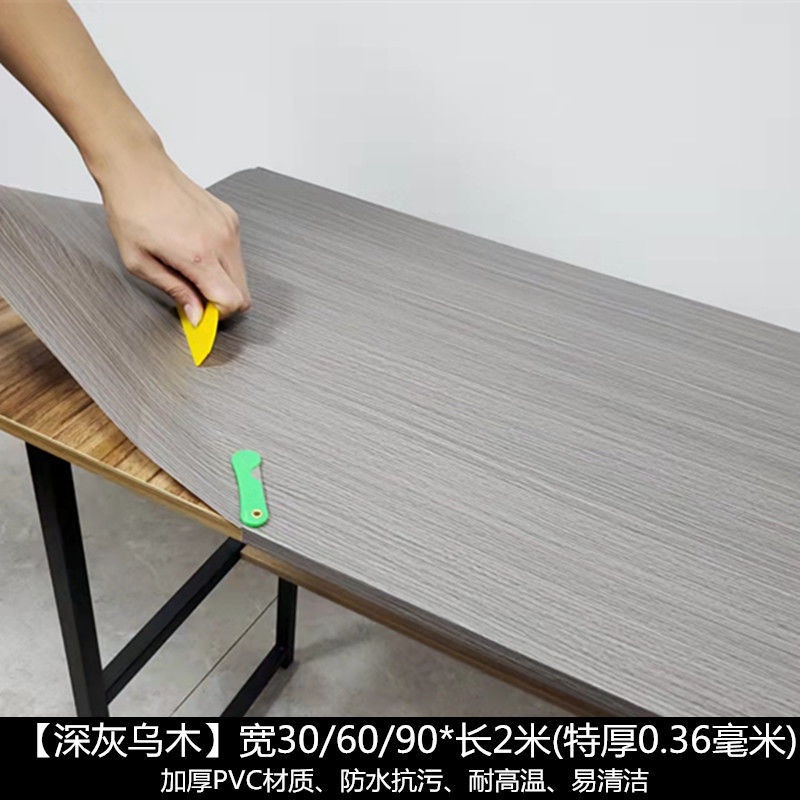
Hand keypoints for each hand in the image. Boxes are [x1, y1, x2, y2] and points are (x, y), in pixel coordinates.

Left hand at [96, 141, 250, 324]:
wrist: (137, 168)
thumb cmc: (131, 210)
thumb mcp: (139, 262)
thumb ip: (175, 291)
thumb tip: (196, 315)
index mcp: (198, 255)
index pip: (232, 301)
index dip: (218, 315)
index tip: (201, 313)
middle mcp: (221, 241)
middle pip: (243, 293)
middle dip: (222, 301)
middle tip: (195, 295)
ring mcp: (229, 227)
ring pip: (242, 274)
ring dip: (222, 280)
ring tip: (192, 269)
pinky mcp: (230, 218)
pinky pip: (236, 253)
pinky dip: (222, 260)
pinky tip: (196, 248)